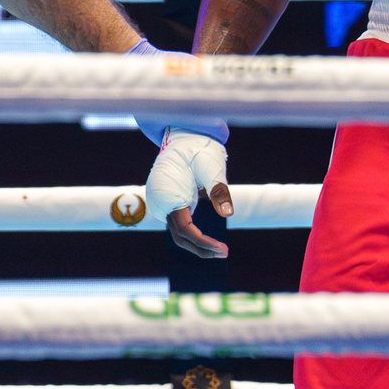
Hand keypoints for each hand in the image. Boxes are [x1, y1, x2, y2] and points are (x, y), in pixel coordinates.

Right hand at [146, 127, 233, 258]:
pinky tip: (208, 238)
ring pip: (178, 233)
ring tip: (219, 249)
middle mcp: (160, 201)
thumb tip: (228, 213)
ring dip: (197, 244)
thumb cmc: (199, 149)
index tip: (223, 249)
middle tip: (225, 253)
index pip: (185, 230)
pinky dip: (193, 235)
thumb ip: (219, 189)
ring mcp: (162, 202)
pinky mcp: (167, 201)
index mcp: (168, 194)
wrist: (184, 135)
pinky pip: (179, 224)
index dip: (204, 243)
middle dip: (201, 249)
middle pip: (179, 237)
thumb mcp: (212, 166)